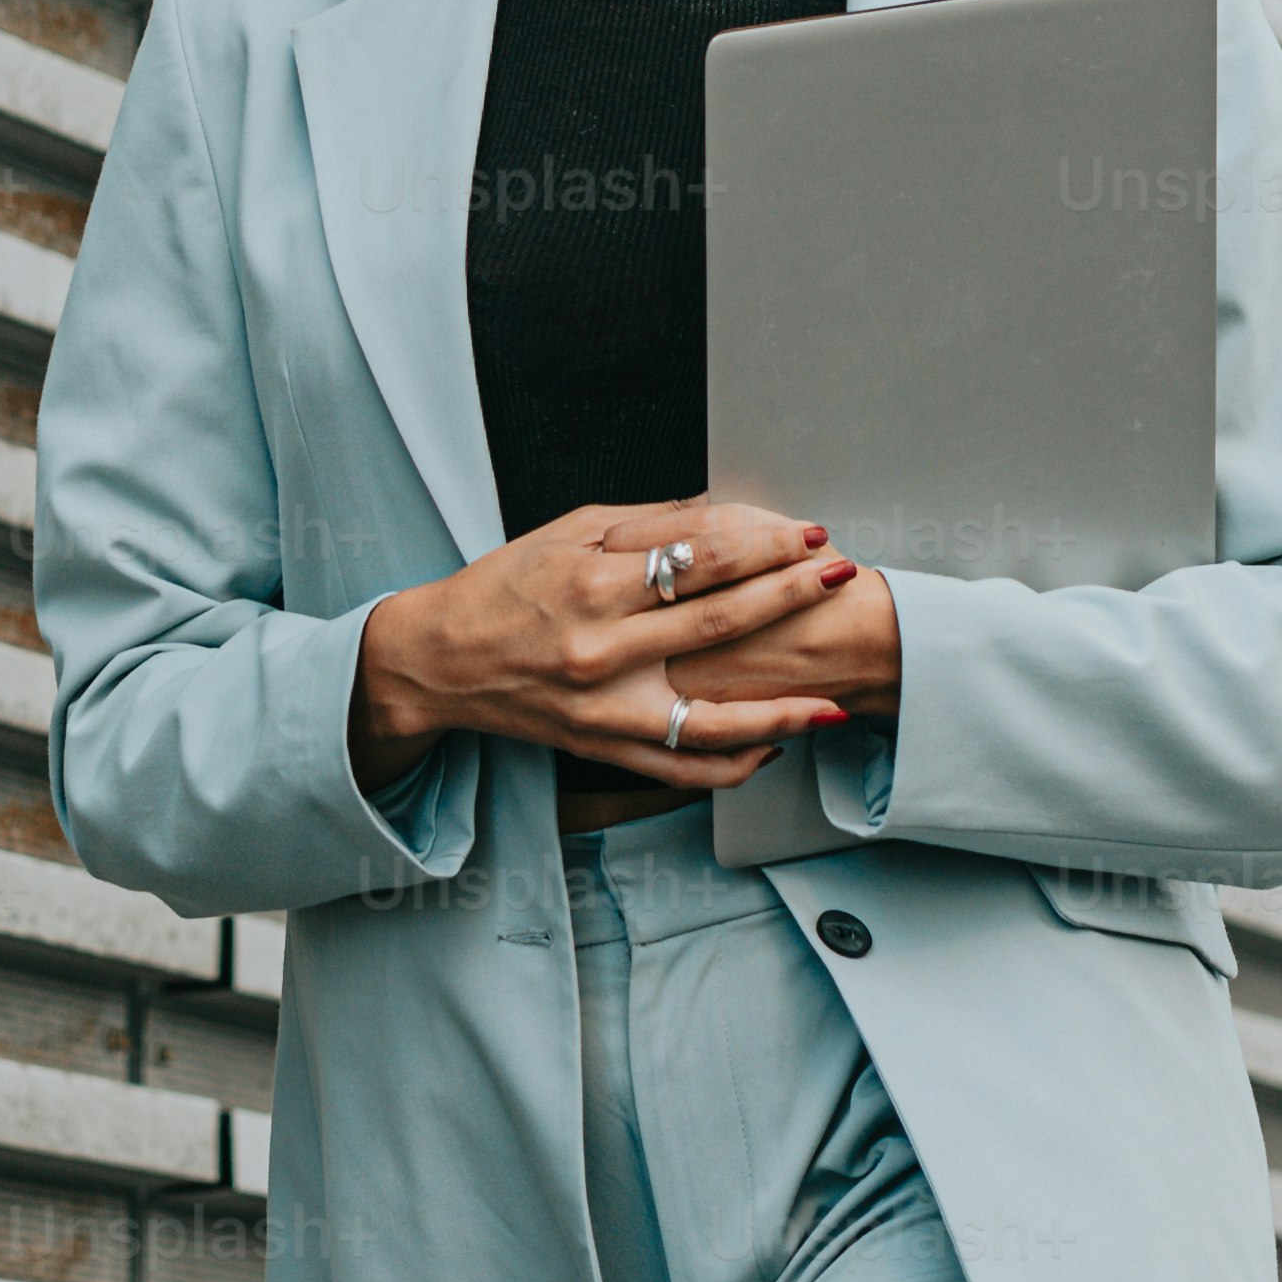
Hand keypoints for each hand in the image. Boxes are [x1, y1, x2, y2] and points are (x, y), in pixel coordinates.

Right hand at [350, 498, 861, 797]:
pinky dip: (731, 765)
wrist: (441, 660)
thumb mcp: (570, 532)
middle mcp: (601, 651)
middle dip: (791, 597)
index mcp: (594, 585)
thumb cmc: (505, 587)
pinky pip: (679, 769)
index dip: (763, 544)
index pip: (700, 560)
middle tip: (840, 577)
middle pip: (719, 624)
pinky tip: (773, 747)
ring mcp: (604, 709)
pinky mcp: (601, 748)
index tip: (807, 535)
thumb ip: (651, 524)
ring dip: (780, 711)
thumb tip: (726, 513)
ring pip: (710, 720)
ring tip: (833, 701)